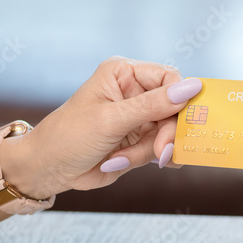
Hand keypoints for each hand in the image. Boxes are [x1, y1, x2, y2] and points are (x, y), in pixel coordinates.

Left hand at [3, 57, 202, 197]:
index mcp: (125, 74)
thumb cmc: (70, 136)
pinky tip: (124, 162)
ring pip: (169, 133)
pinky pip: (161, 149)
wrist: (49, 169)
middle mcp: (135, 92)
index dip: (180, 100)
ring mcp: (139, 118)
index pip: (169, 78)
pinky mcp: (140, 140)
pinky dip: (148, 159)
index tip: (183, 122)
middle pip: (175, 109)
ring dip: (149, 151)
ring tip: (120, 159)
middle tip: (160, 154)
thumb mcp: (112, 119)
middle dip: (166, 134)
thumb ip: (153, 105)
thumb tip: (193, 87)